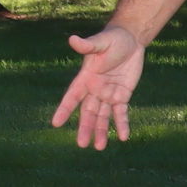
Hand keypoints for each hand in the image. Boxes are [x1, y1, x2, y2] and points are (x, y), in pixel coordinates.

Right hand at [51, 24, 145, 148]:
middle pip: (88, 112)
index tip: (56, 124)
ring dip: (101, 131)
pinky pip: (121, 112)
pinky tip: (123, 137)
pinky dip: (121, 124)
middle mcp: (94, 89)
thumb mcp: (101, 42)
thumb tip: (73, 39)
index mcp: (85, 78)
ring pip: (102, 116)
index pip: (72, 97)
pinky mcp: (123, 95)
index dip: (64, 109)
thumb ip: (88, 45)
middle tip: (82, 145)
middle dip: (85, 127)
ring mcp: (108, 94)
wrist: (131, 40)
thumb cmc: (112, 38)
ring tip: (99, 147)